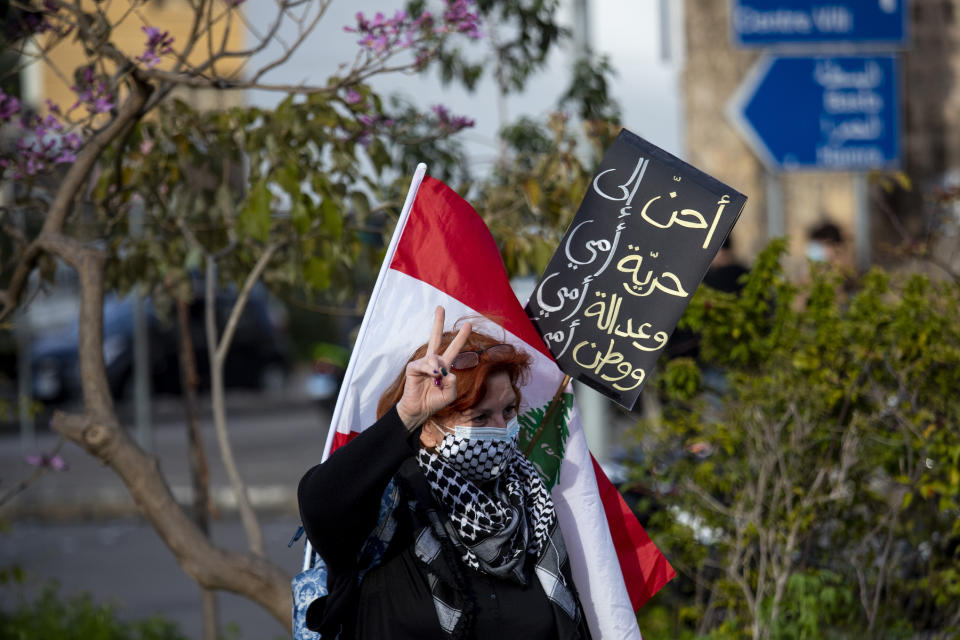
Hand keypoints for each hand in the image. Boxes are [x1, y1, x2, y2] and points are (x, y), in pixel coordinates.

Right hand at [396, 306, 470, 430]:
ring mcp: (423, 363)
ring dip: (437, 367)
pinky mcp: (413, 367)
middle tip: (440, 307)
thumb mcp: (450, 394)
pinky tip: (431, 375)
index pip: (454, 348)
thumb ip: (452, 384)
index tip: (468, 324)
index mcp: (444, 366)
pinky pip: (424, 365)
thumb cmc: (434, 401)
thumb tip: (446, 371)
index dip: (461, 337)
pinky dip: (429, 370)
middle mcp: (434, 361)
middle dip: (437, 322)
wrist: (419, 410)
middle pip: (436, 338)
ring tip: (437, 377)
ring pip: (434, 357)